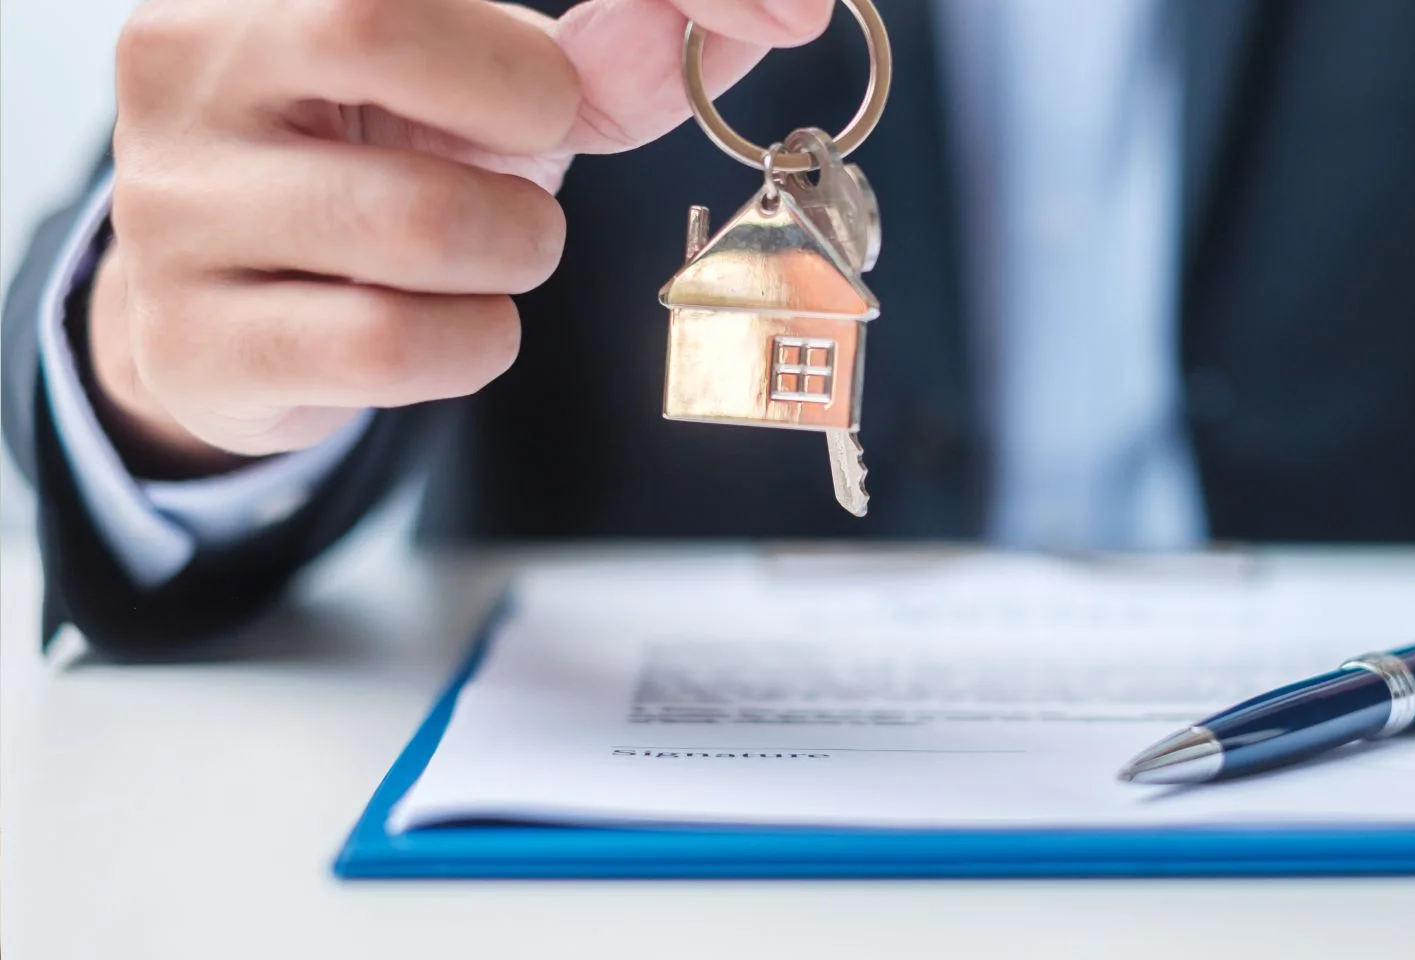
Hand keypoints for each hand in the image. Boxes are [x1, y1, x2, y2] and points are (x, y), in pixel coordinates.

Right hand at [90, 0, 832, 472]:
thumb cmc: (377, 169)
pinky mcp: (191, 340)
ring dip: (510, 251)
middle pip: (381, 26)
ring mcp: (169, 205)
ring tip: (477, 249)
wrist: (226, 313)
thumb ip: (616, 57)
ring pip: (422, 220)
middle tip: (525, 154)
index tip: (781, 12)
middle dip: (520, 107)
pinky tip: (442, 323)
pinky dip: (473, 343)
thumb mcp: (491, 94)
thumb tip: (768, 17)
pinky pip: (397, 344)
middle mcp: (185, 61)